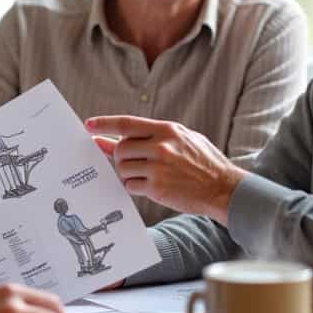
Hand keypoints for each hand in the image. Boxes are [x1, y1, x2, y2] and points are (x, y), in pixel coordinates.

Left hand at [87, 115, 243, 223]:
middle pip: (120, 149)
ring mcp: (158, 168)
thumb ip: (148, 138)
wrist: (223, 188)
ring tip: (145, 175)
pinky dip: (134, 187)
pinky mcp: (158, 188)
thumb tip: (113, 139)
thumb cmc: (203, 162)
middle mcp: (161, 146)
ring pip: (122, 168)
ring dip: (127, 173)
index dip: (104, 124)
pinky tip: (150, 186)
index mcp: (167, 130)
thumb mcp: (181, 140)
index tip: (88, 125)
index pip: (127, 124)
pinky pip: (130, 186)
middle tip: (134, 163)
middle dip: (121, 157)